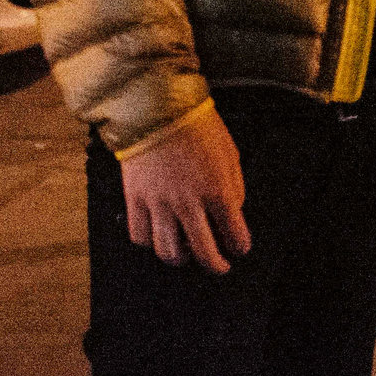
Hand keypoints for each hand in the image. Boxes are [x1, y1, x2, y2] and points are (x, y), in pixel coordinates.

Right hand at [119, 101, 249, 274]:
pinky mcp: (135, 200)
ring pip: (168, 252)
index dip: (240, 246)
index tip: (240, 248)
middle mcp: (188, 203)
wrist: (158, 109)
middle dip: (216, 265)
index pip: (234, 233)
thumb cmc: (199, 128)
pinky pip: (140, 236)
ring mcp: (159, 204)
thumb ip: (234, 187)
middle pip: (203, 251)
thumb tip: (232, 213)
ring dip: (181, 259)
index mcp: (217, 190)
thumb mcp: (230, 154)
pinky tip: (159, 237)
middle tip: (220, 266)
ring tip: (187, 255)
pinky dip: (150, 243)